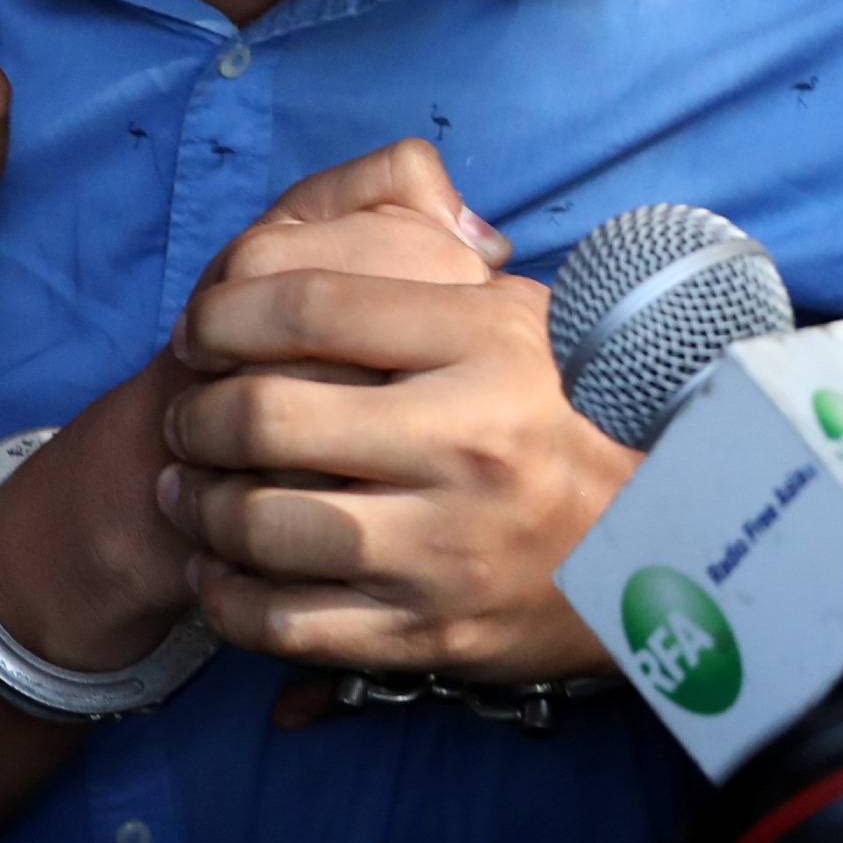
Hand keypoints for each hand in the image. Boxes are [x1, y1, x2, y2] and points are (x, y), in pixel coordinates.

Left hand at [0, 139, 509, 670]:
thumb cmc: (562, 410)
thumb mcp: (519, 309)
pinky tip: (216, 567)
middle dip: (198, 415)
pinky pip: (289, 622)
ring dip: (200, 506)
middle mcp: (468, 440)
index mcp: (486, 342)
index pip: (313, 304)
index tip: (199, 327)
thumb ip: (430, 255)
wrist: (657, 548)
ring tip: (185, 487)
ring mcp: (448, 545)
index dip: (225, 311)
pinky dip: (229, 596)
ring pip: (267, 527)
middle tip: (185, 414)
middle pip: (271, 415)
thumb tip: (351, 209)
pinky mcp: (431, 633)